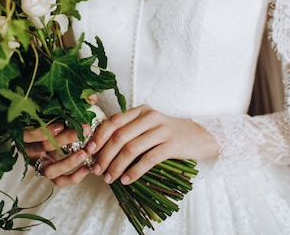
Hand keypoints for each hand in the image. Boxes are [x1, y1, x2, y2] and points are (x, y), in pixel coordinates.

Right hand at [23, 94, 99, 186]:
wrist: (47, 132)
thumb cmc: (49, 116)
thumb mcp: (54, 107)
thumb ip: (70, 101)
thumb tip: (90, 97)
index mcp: (24, 130)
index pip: (28, 133)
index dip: (44, 131)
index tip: (61, 124)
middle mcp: (29, 149)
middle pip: (44, 147)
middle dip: (66, 139)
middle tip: (85, 130)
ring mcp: (38, 163)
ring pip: (49, 170)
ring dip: (68, 162)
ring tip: (85, 153)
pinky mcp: (48, 173)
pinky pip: (59, 181)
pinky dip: (73, 177)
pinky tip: (87, 168)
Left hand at [85, 104, 218, 184]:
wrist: (200, 136)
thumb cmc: (168, 134)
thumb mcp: (148, 126)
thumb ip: (129, 131)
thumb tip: (101, 150)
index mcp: (141, 110)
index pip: (114, 121)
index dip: (98, 137)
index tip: (89, 152)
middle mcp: (150, 117)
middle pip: (120, 136)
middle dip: (105, 155)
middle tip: (97, 171)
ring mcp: (162, 130)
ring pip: (131, 148)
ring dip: (117, 166)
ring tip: (109, 178)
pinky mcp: (172, 145)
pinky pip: (148, 159)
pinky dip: (134, 171)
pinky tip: (127, 180)